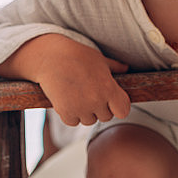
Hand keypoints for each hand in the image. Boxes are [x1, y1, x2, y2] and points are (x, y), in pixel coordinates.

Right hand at [3, 34, 131, 126]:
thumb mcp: (99, 59)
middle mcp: (97, 100)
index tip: (113, 101)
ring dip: (86, 112)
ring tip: (78, 94)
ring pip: (89, 120)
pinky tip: (68, 99)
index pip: (123, 111)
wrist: (51, 57)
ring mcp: (81, 108)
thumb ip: (115, 67)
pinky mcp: (65, 112)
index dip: (119, 107)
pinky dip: (71, 114)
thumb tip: (127, 68)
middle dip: (101, 108)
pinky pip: (73, 122)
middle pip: (106, 116)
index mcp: (108, 88)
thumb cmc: (77, 55)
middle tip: (90, 92)